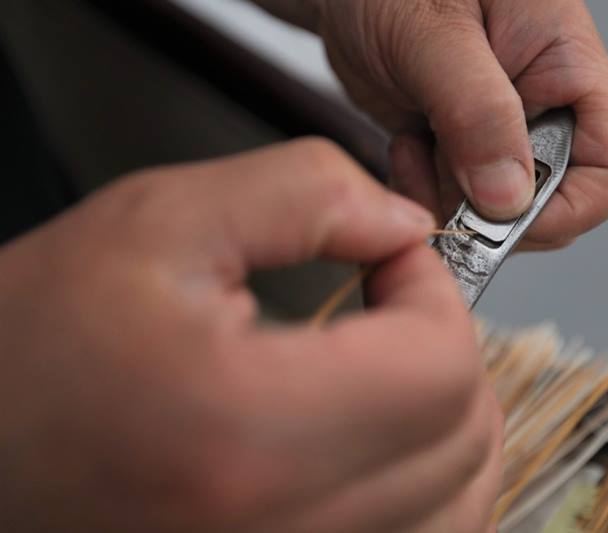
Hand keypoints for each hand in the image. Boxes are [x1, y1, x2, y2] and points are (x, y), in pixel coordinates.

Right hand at [0, 139, 502, 532]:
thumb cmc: (30, 350)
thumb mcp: (155, 224)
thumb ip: (306, 195)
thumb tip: (405, 225)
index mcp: (245, 432)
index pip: (441, 368)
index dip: (435, 293)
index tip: (392, 263)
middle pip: (462, 441)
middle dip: (442, 350)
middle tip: (386, 309)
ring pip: (459, 506)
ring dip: (446, 421)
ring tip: (382, 370)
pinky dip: (426, 487)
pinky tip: (379, 440)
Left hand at [272, 0, 607, 249]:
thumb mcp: (432, 36)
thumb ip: (477, 112)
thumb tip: (509, 198)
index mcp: (566, 65)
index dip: (570, 207)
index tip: (502, 209)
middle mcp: (544, 104)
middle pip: (557, 202)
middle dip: (494, 208)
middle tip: (440, 169)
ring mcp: (501, 131)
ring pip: (502, 211)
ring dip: (452, 201)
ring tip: (414, 147)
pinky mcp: (462, 147)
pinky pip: (460, 203)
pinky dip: (427, 195)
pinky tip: (406, 149)